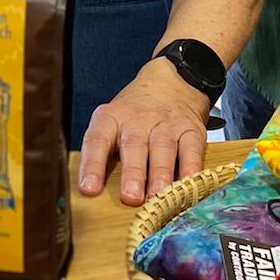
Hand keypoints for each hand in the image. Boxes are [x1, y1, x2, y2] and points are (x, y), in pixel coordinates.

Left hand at [78, 58, 209, 205]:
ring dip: (159, 174)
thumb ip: (104, 152)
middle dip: (132, 173)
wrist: (171, 82)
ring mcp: (166, 124)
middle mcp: (138, 119)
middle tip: (130, 197)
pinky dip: (190, 168)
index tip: (89, 188)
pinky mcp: (191, 130)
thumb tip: (93, 191)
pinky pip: (191, 150)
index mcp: (112, 118)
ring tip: (157, 196)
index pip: (97, 140)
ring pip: (162, 149)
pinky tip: (188, 184)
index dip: (92, 164)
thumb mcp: (113, 122)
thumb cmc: (134, 114)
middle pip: (133, 145)